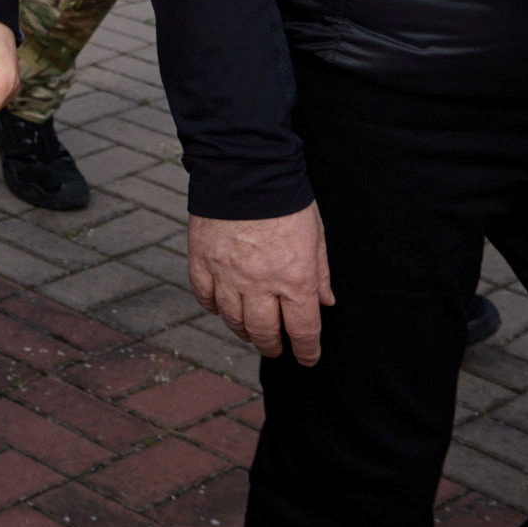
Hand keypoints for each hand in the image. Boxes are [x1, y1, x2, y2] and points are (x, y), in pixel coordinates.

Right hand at [188, 205, 333, 364]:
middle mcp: (260, 284)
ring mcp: (228, 274)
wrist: (245, 168)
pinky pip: (205, 297)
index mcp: (295, 279)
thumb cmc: (285, 199)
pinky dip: (213, 308)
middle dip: (272, 346)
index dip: (307, 350)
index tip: (308, 358)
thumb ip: (320, 273)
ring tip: (249, 332)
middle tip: (275, 348)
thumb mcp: (316, 235)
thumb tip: (325, 302)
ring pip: (233, 320)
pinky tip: (221, 307)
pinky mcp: (202, 261)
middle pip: (264, 332)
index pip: (302, 330)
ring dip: (243, 331)